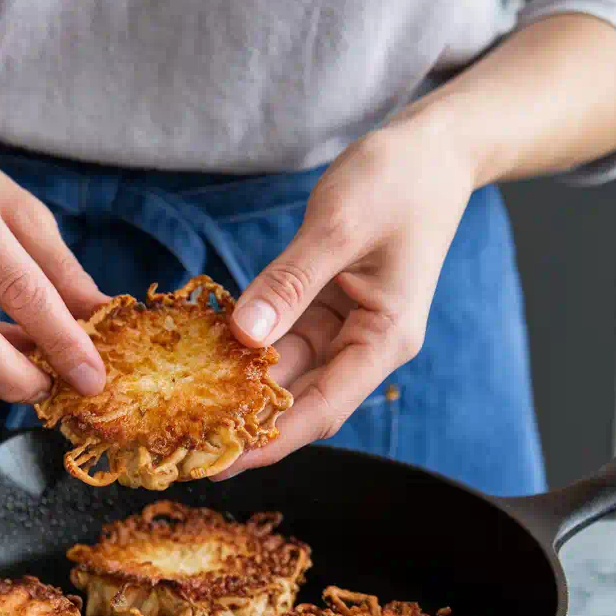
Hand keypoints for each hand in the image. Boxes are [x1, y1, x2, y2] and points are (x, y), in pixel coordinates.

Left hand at [215, 112, 475, 477]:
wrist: (429, 150)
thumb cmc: (398, 181)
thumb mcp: (338, 227)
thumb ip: (289, 283)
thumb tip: (245, 335)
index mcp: (385, 339)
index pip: (323, 409)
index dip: (272, 442)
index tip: (222, 465)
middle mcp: (364, 344)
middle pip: (301, 401)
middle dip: (248, 425)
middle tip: (188, 446)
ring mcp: (342, 328)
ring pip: (285, 372)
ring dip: (240, 390)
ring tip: (186, 412)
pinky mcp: (321, 307)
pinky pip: (279, 339)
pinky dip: (245, 349)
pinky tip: (203, 360)